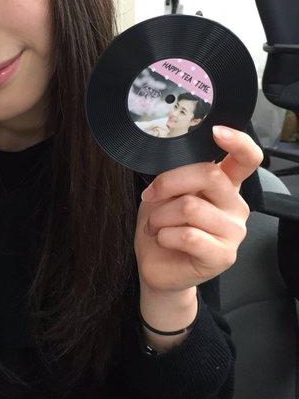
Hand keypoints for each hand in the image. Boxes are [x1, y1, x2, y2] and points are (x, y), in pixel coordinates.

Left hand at [134, 126, 263, 292]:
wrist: (156, 267)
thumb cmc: (162, 228)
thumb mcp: (165, 195)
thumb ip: (178, 180)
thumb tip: (173, 175)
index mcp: (225, 185)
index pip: (246, 158)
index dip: (237, 141)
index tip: (218, 132)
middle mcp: (235, 205)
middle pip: (209, 175)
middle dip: (168, 183)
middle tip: (150, 197)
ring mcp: (233, 231)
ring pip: (190, 206)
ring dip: (160, 216)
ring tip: (156, 226)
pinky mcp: (223, 255)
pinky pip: (188, 235)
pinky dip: (165, 235)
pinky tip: (164, 240)